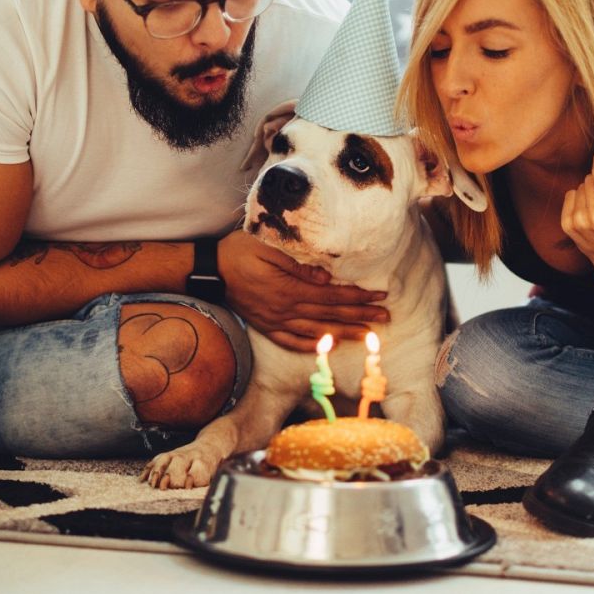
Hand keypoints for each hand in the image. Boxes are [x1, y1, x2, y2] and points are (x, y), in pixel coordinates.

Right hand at [217, 229, 386, 351]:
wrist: (208, 270)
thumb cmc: (237, 252)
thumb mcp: (267, 247)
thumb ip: (298, 264)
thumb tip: (327, 277)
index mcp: (288, 289)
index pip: (332, 295)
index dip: (358, 297)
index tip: (379, 297)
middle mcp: (285, 309)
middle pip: (330, 315)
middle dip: (360, 316)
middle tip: (385, 318)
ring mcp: (275, 321)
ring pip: (316, 331)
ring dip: (344, 333)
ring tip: (367, 336)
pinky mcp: (266, 326)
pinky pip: (292, 341)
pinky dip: (311, 345)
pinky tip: (327, 346)